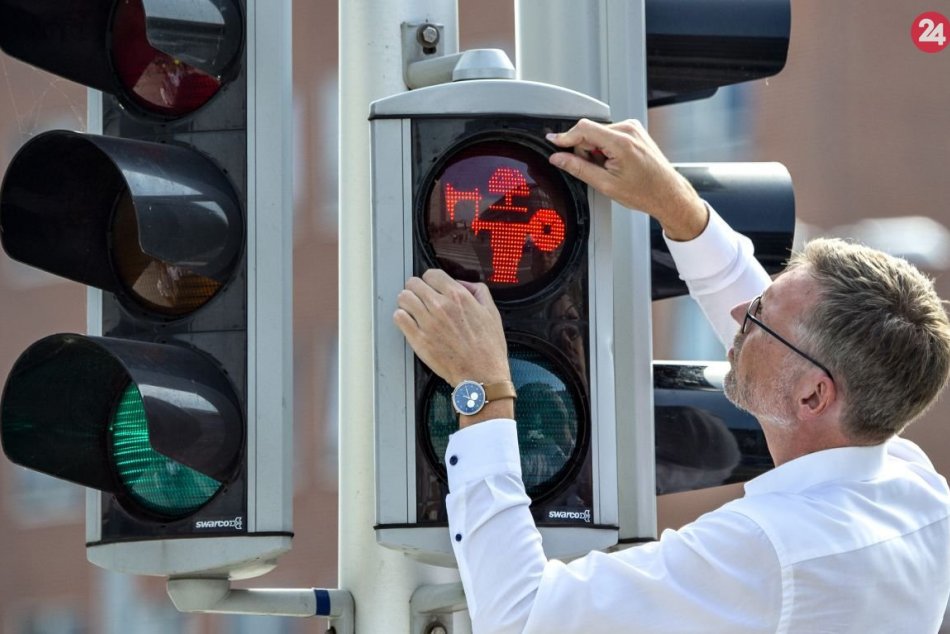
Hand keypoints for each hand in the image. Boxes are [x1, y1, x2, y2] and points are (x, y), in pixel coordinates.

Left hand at [394, 269, 510, 389]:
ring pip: (403, 298)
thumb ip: (478, 291)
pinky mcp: (418, 340)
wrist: (482, 375)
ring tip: (414, 309)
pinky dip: (402, 317)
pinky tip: (410, 322)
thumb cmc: (488, 348)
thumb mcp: (491, 312)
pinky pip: (399, 318)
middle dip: (417, 289)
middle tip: (421, 298)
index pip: (431, 274)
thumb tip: (462, 284)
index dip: (431, 280)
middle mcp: (440, 306)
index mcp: (458, 296)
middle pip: (413, 284)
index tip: (432, 287)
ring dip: (407, 302)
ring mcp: (427, 323)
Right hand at [547, 118, 708, 240]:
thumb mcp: (605, 184)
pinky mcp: (634, 131)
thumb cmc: (645, 191)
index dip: (565, 137)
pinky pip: (610, 135)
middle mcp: (629, 129)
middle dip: (585, 150)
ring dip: (597, 150)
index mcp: (621, 142)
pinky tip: (616, 163)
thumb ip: (578, 168)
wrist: (667, 194)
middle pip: (590, 132)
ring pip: (599, 134)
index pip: (583, 129)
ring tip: (610, 168)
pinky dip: (606, 148)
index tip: (554, 142)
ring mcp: (633, 128)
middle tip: (597, 170)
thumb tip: (559, 159)